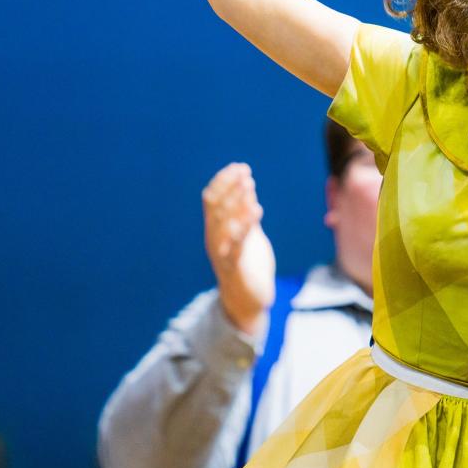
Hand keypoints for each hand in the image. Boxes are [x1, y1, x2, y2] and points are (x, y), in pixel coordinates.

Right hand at [202, 163, 275, 334]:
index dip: (223, 182)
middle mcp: (214, 239)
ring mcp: (222, 254)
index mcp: (215, 230)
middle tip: (245, 173)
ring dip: (236, 202)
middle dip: (231, 189)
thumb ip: (245, 210)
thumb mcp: (248, 232)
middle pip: (217, 209)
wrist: (247, 300)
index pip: (212, 201)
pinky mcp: (234, 268)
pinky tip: (256, 211)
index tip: (238, 167)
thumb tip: (247, 182)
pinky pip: (236, 245)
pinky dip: (244, 226)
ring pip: (224, 225)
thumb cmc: (247, 263)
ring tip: (249, 185)